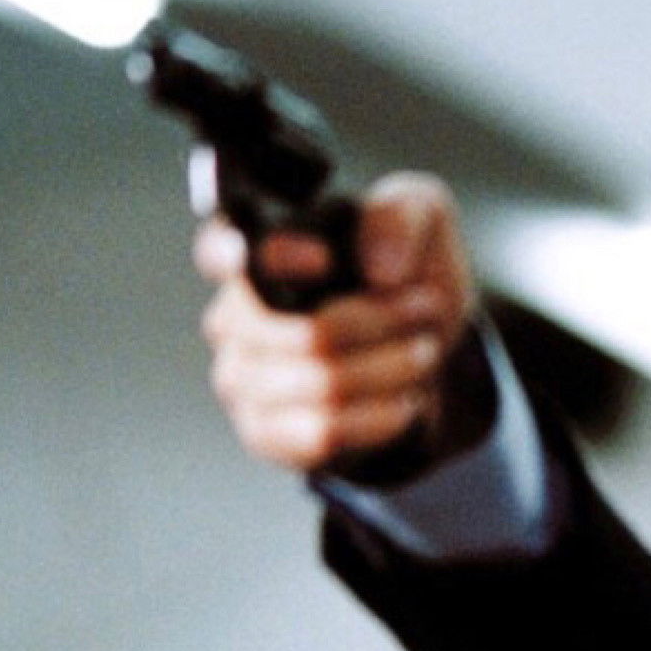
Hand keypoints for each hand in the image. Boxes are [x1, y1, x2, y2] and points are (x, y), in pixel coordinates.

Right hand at [195, 172, 475, 472]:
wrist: (420, 344)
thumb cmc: (403, 270)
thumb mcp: (421, 218)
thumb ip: (399, 218)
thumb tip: (378, 268)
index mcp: (253, 252)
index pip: (223, 252)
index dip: (272, 260)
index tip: (323, 260)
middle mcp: (231, 316)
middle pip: (309, 334)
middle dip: (384, 324)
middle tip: (427, 307)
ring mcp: (241, 378)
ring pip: (325, 385)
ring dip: (394, 369)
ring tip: (423, 352)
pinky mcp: (265, 432)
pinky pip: (323, 432)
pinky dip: (380, 416)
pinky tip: (403, 400)